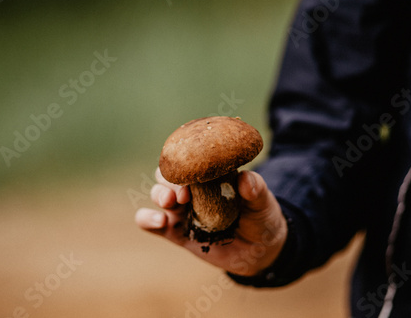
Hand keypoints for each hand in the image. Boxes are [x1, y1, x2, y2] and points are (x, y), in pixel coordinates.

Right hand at [135, 168, 287, 276]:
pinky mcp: (175, 232)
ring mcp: (182, 210)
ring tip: (169, 204)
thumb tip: (245, 179)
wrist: (260, 250)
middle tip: (181, 194)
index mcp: (210, 176)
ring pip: (158, 195)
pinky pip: (152, 223)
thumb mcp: (263, 202)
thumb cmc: (261, 218)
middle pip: (168, 175)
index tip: (194, 175)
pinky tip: (157, 221)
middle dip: (169, 180)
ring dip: (158, 195)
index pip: (190, 161)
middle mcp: (192, 190)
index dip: (187, 163)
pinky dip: (147, 219)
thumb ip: (256, 188)